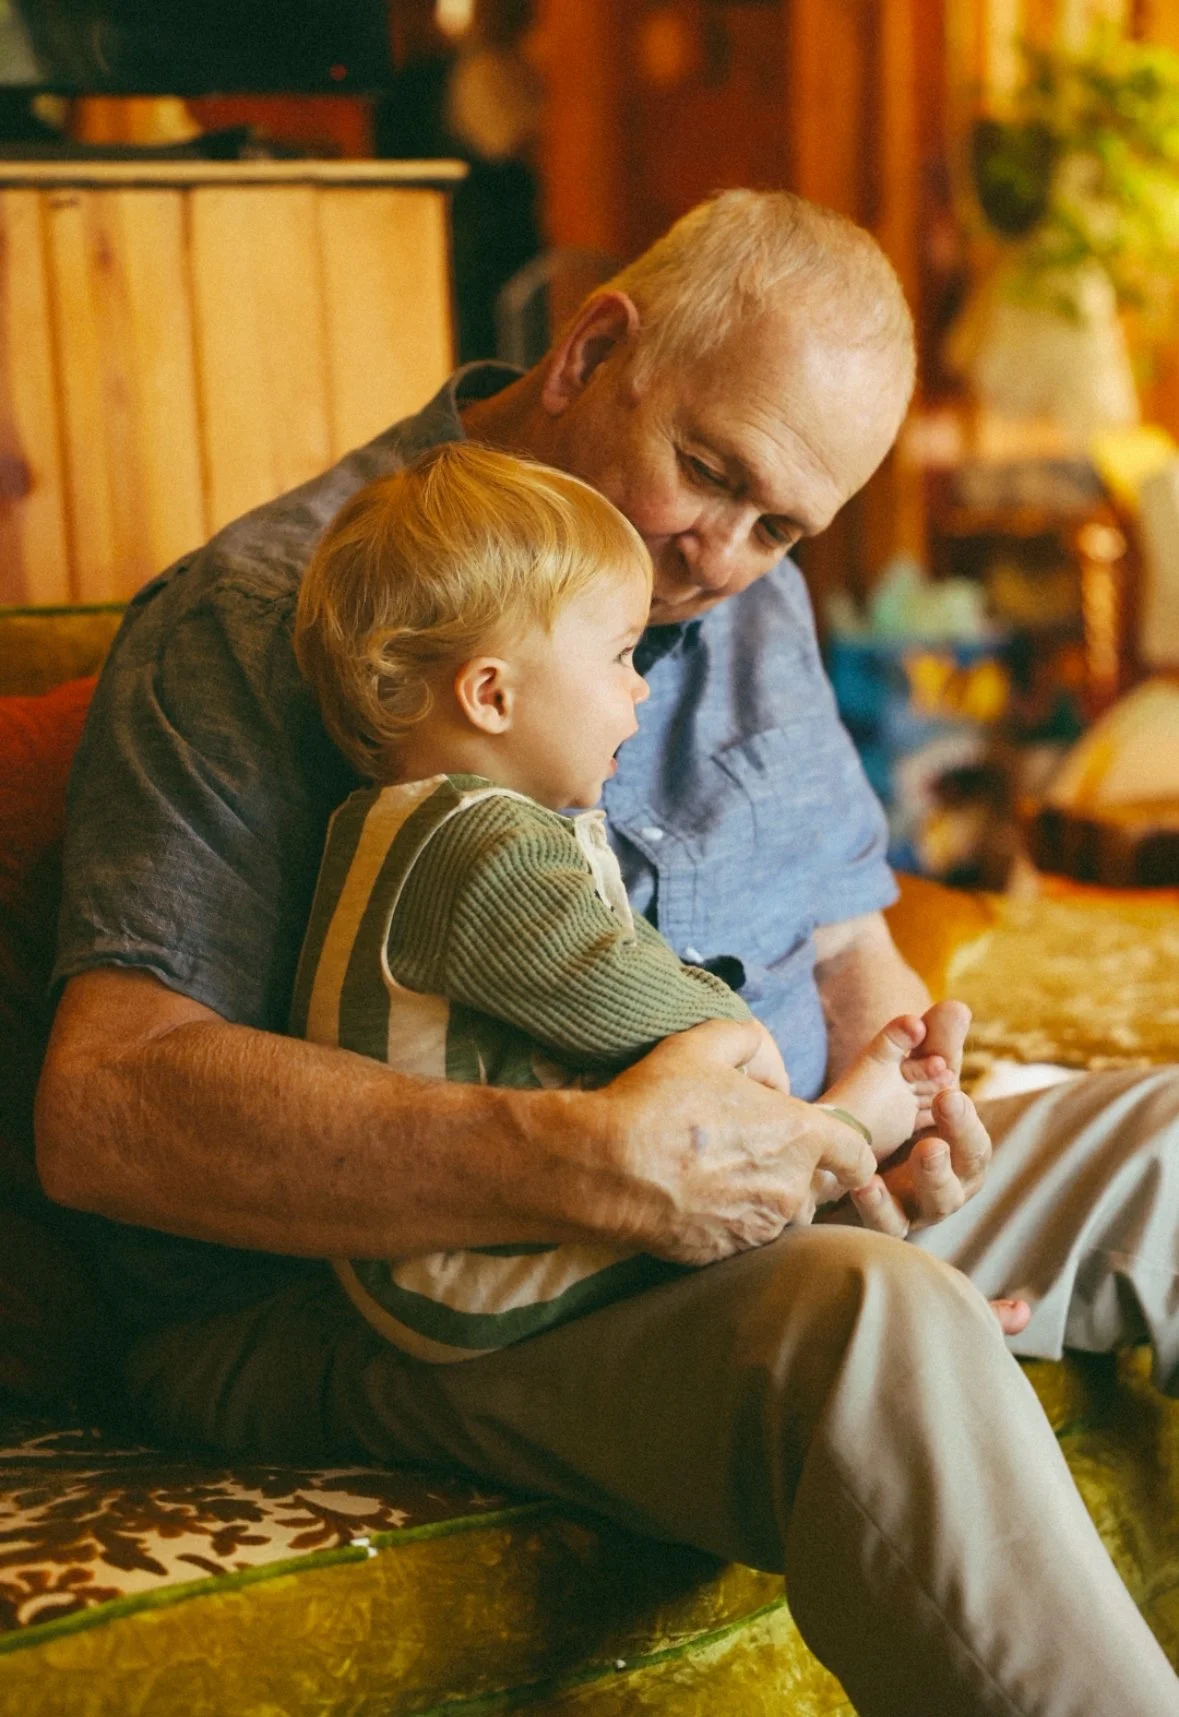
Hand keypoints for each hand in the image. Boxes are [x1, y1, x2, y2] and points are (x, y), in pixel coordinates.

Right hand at [602, 1019, 875, 1265]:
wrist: (606, 1169)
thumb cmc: (659, 1103)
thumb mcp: (702, 1044)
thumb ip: (747, 1039)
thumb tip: (762, 1059)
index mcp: (798, 1136)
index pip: (857, 1155)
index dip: (851, 1151)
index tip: (837, 1149)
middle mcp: (789, 1188)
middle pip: (813, 1183)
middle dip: (793, 1166)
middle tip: (750, 1145)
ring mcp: (759, 1227)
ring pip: (779, 1212)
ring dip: (762, 1194)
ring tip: (718, 1170)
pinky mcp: (726, 1253)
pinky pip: (743, 1234)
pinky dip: (729, 1217)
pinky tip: (695, 1194)